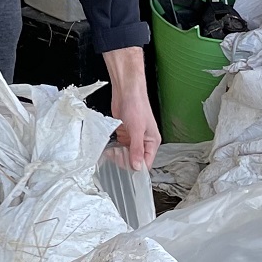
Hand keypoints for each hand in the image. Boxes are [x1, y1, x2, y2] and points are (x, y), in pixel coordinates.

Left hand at [101, 46, 159, 170]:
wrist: (126, 91)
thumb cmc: (137, 106)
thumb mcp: (137, 130)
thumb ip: (136, 149)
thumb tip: (136, 166)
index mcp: (152, 142)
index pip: (146, 163)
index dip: (136, 168)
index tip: (125, 170)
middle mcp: (144, 142)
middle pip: (135, 160)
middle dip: (125, 161)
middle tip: (115, 156)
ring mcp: (133, 138)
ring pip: (126, 154)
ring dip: (118, 155)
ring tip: (111, 153)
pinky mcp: (124, 133)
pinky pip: (120, 146)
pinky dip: (114, 149)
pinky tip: (109, 149)